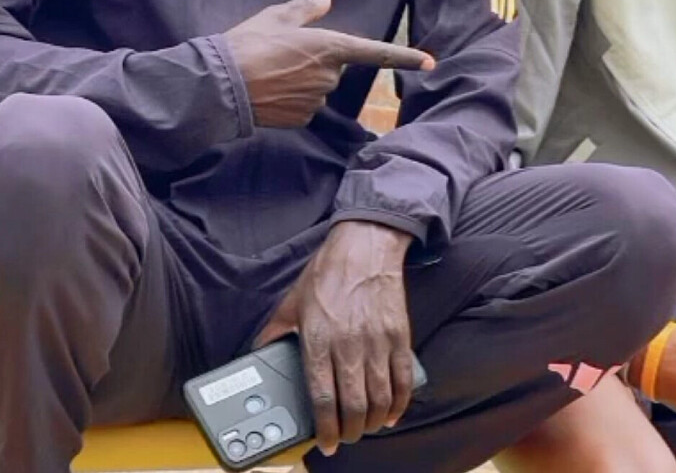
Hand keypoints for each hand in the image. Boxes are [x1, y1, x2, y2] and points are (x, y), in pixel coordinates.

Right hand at [225, 0, 433, 126]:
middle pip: (333, 69)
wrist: (221, 86)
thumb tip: (324, 1)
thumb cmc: (248, 45)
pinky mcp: (303, 119)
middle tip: (281, 55)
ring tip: (269, 73)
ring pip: (318, 88)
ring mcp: (317, 100)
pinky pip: (305, 106)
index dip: (405, 56)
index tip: (430, 61)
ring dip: (302, 82)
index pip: (376, 53)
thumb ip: (305, 9)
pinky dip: (291, 100)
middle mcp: (329, 76)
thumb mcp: (275, 18)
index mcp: (329, 47)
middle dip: (315, 63)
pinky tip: (269, 92)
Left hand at [254, 220, 414, 456]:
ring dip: (375, 422)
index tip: (326, 443)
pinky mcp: (399, 335)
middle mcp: (348, 345)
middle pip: (354, 407)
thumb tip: (260, 350)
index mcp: (318, 340)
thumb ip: (275, 331)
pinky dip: (400, 402)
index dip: (326, 430)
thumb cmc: (328, 271)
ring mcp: (377, 341)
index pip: (322, 399)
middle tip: (347, 436)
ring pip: (380, 399)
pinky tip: (393, 412)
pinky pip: (403, 379)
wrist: (365, 244)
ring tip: (367, 427)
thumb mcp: (292, 300)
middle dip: (351, 432)